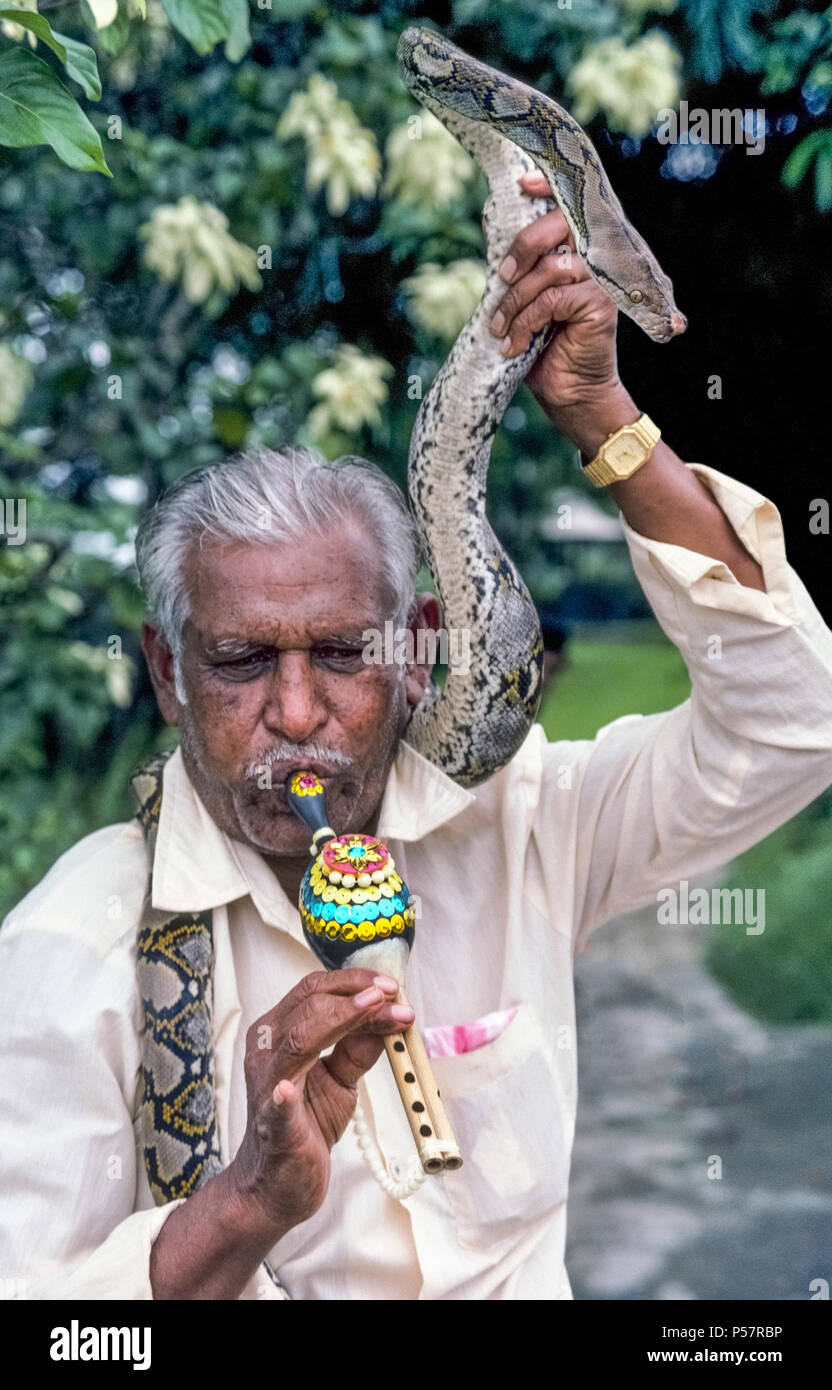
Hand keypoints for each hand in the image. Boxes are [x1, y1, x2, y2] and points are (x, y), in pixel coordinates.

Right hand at [229, 969, 412, 1237]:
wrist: (278, 1182)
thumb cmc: (307, 1123)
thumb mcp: (341, 1078)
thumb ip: (359, 1046)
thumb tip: (390, 1013)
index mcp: (279, 1032)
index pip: (314, 990)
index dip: (353, 982)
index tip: (391, 985)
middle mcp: (267, 1050)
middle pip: (309, 1003)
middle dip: (355, 994)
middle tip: (393, 994)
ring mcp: (267, 1086)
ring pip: (299, 1038)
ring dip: (342, 1018)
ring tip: (376, 1008)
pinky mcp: (273, 1126)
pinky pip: (275, 1107)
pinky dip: (283, 1097)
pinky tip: (289, 1090)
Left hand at [489, 170, 625, 420]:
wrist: (567, 391)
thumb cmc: (543, 344)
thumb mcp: (524, 297)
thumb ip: (519, 264)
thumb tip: (490, 225)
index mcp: (580, 248)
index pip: (568, 204)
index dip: (548, 187)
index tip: (521, 184)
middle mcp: (597, 256)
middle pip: (560, 224)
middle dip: (523, 245)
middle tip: (502, 276)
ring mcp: (603, 278)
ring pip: (548, 270)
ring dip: (515, 301)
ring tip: (500, 328)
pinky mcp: (601, 303)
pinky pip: (551, 300)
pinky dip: (525, 322)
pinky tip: (514, 343)